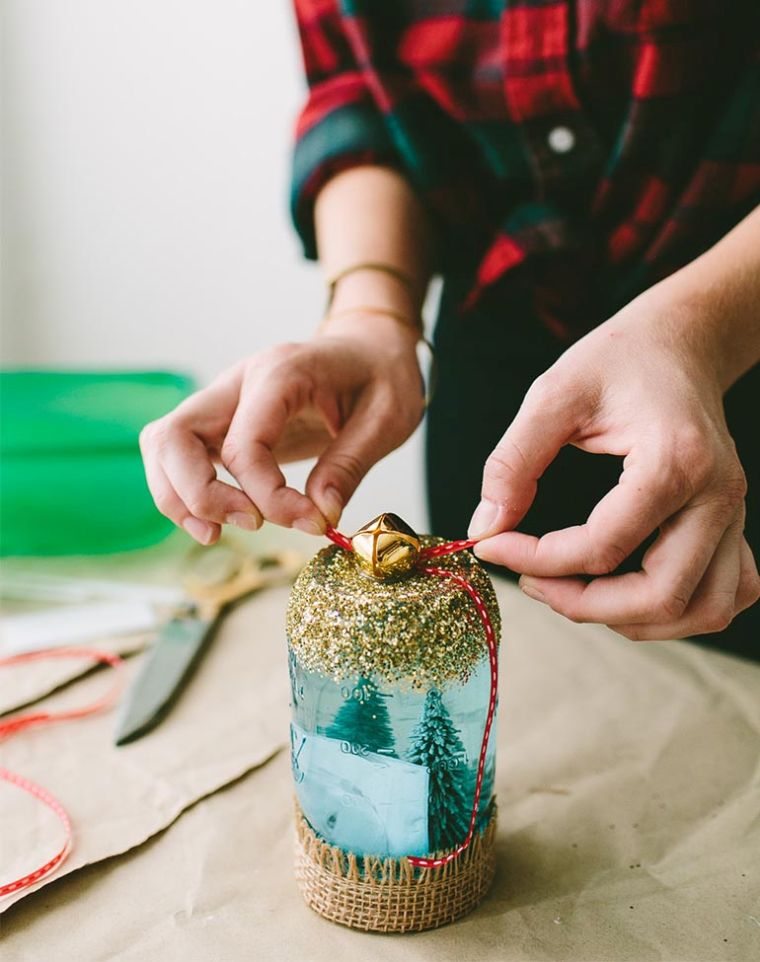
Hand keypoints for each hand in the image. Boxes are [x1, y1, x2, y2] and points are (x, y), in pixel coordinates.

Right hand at [140, 315, 423, 544]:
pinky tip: (217, 521)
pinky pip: (178, 455)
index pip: (243, 445)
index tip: (312, 521)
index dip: (268, 496)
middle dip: (200, 495)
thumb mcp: (388, 419)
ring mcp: (223, 399)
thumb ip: (350, 465)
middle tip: (251, 525)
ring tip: (218, 534)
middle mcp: (238, 381)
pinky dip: (184, 492)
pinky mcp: (221, 420)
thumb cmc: (381, 376)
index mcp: (280, 372)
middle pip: (174, 437)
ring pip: (163, 445)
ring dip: (179, 497)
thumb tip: (320, 514)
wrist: (371, 348)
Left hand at [470, 288, 759, 639]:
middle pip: (660, 595)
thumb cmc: (619, 360)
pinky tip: (629, 588)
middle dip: (583, 605)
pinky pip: (726, 595)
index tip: (493, 545)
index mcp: (674, 461)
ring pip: (702, 610)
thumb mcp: (553, 394)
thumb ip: (514, 461)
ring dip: (634, 619)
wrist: (680, 341)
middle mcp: (717, 496)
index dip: (537, 559)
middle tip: (531, 582)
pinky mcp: (731, 524)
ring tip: (574, 592)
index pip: (603, 546)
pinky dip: (680, 610)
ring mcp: (732, 514)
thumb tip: (486, 527)